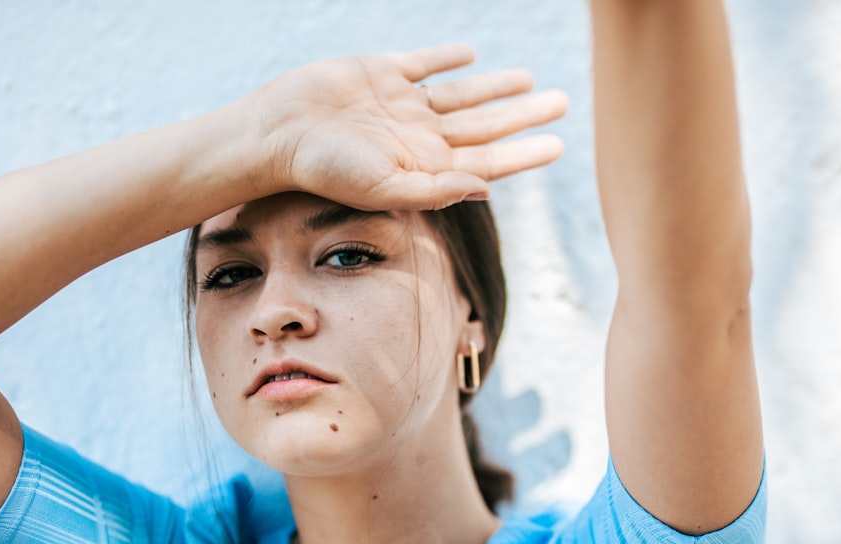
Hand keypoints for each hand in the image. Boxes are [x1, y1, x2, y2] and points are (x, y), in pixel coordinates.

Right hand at [250, 45, 567, 210]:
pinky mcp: (380, 74)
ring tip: (530, 81)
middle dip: (523, 116)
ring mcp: (401, 104)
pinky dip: (447, 58)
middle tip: (563, 104)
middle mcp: (418, 136)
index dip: (523, 152)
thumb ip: (435, 190)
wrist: (277, 133)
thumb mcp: (383, 188)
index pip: (487, 160)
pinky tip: (470, 55)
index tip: (559, 145)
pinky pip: (422, 64)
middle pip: (484, 125)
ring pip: (462, 94)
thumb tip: (486, 190)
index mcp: (425, 165)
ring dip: (496, 87)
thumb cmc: (325, 169)